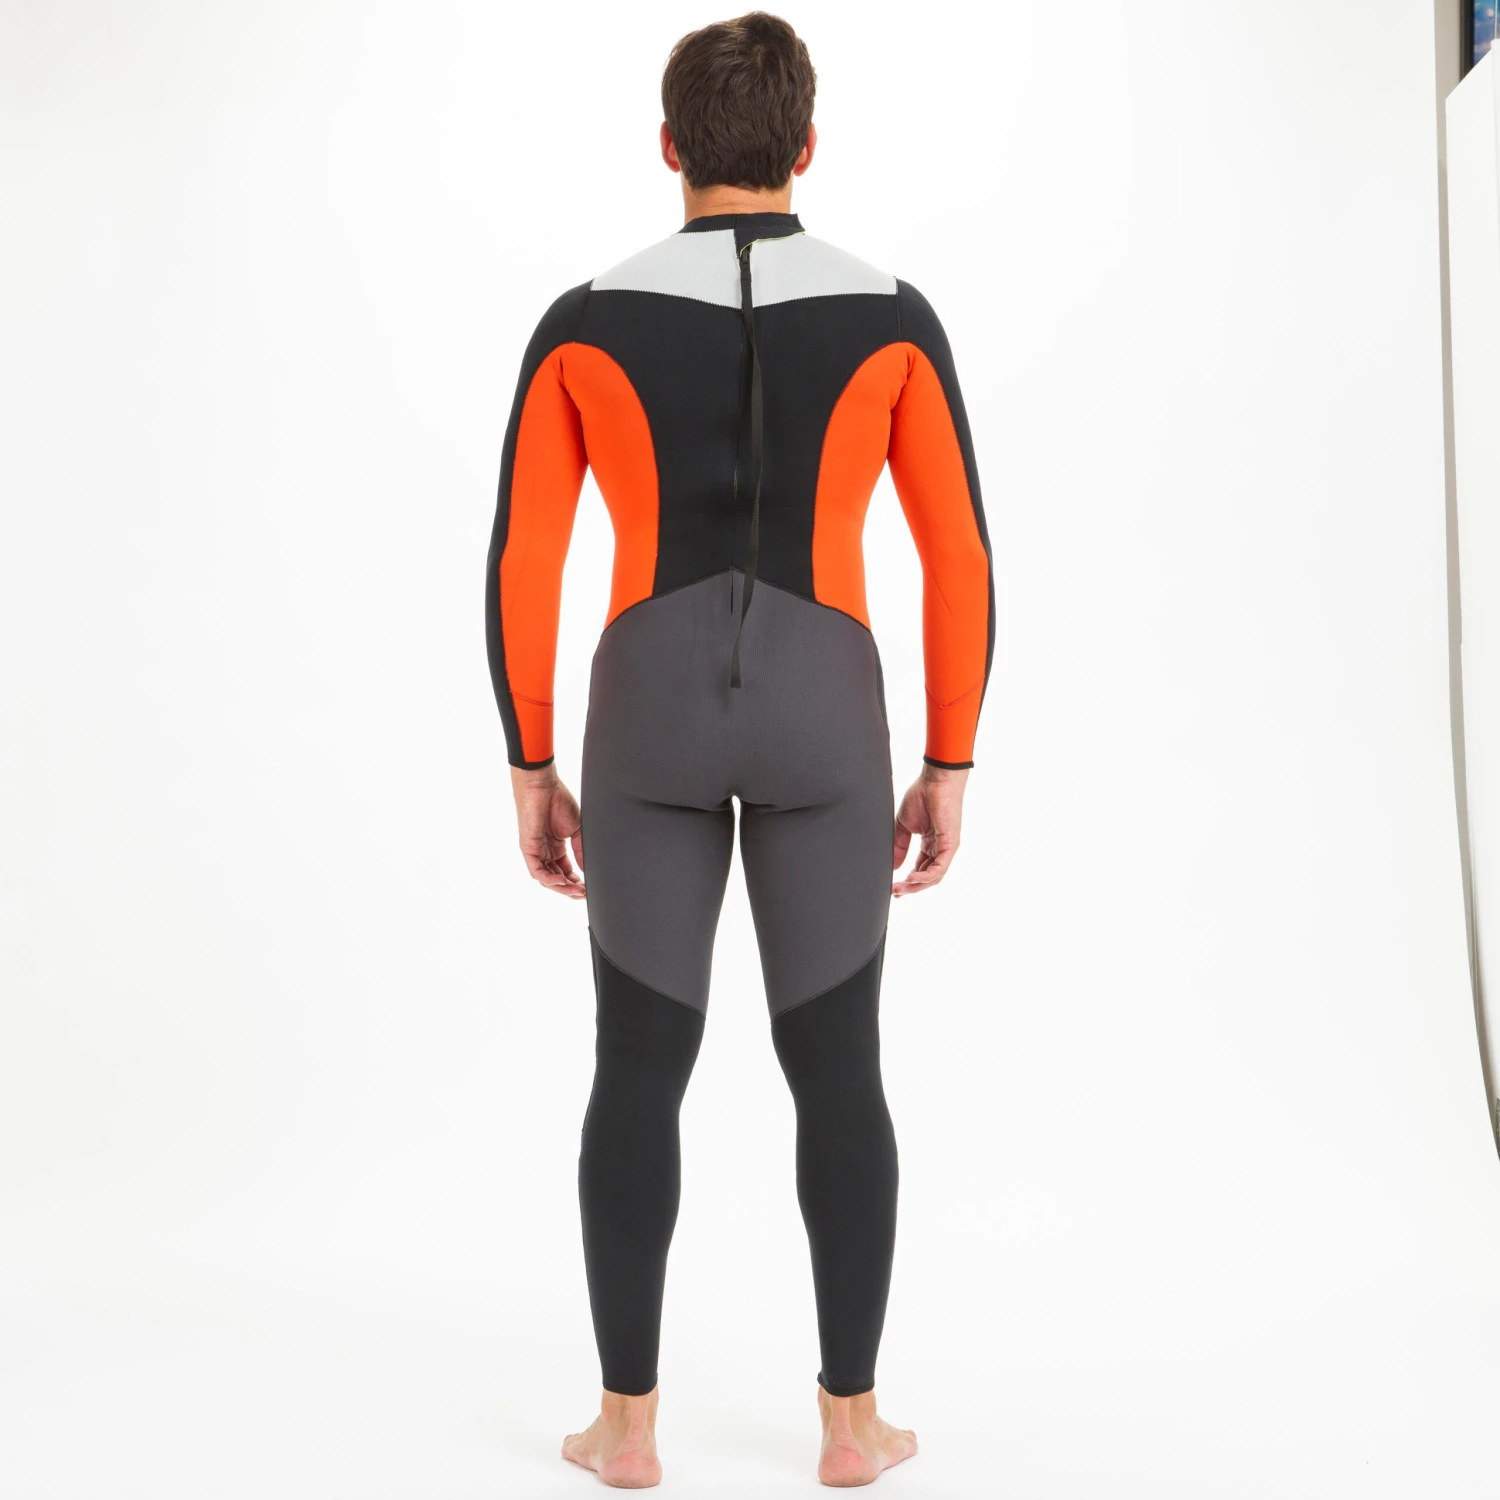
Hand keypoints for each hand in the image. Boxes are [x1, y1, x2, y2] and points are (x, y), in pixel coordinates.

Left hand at [511, 765, 585, 899]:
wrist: (544, 786)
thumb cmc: (558, 801)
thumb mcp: (576, 830)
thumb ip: (581, 850)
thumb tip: (589, 869)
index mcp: (556, 847)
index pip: (566, 872)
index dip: (576, 883)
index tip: (588, 888)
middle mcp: (545, 852)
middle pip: (557, 878)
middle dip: (570, 889)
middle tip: (583, 894)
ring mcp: (536, 852)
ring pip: (546, 879)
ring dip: (562, 887)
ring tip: (577, 891)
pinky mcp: (528, 849)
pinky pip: (537, 872)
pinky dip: (549, 879)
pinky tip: (562, 882)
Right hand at [892, 765, 968, 897]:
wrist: (934, 781)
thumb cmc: (922, 796)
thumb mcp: (904, 826)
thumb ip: (899, 846)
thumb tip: (892, 866)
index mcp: (930, 844)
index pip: (920, 869)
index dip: (907, 881)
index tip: (893, 888)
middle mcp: (939, 848)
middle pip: (927, 877)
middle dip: (910, 887)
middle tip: (894, 892)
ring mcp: (946, 848)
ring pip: (934, 876)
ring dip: (916, 885)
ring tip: (900, 888)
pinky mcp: (950, 845)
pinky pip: (939, 868)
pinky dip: (926, 876)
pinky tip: (912, 878)